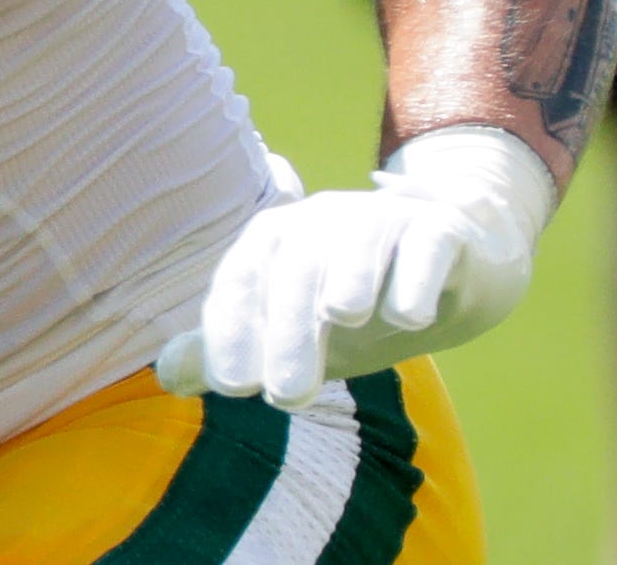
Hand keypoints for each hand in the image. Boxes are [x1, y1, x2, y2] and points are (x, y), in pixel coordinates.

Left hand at [156, 126, 552, 406]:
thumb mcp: (291, 333)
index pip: (240, 281)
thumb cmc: (352, 305)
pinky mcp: (439, 230)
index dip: (232, 332)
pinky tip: (409, 316)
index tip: (232, 388)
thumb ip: (233, 350)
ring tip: (340, 318)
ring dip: (346, 277)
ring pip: (356, 242)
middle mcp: (319, 221)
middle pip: (293, 271)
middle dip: (287, 333)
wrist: (447, 268)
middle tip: (287, 397)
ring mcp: (379, 219)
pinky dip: (415, 276)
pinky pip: (426, 243)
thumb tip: (169, 376)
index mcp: (273, 240)